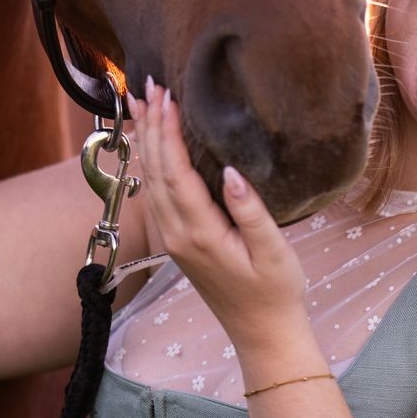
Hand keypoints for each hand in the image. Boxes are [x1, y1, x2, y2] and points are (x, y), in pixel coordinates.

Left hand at [130, 80, 309, 354]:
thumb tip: (232, 171)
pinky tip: (151, 143)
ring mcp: (173, 239)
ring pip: (150, 180)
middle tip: (145, 84)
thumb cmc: (275, 291)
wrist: (261, 333)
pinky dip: (150, 161)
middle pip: (154, 170)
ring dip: (144, 139)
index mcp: (198, 232)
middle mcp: (177, 234)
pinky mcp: (177, 241)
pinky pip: (156, 192)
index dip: (167, 131)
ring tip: (140, 103)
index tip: (166, 96)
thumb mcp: (273, 251)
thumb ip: (251, 212)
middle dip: (148, 125)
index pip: (175, 171)